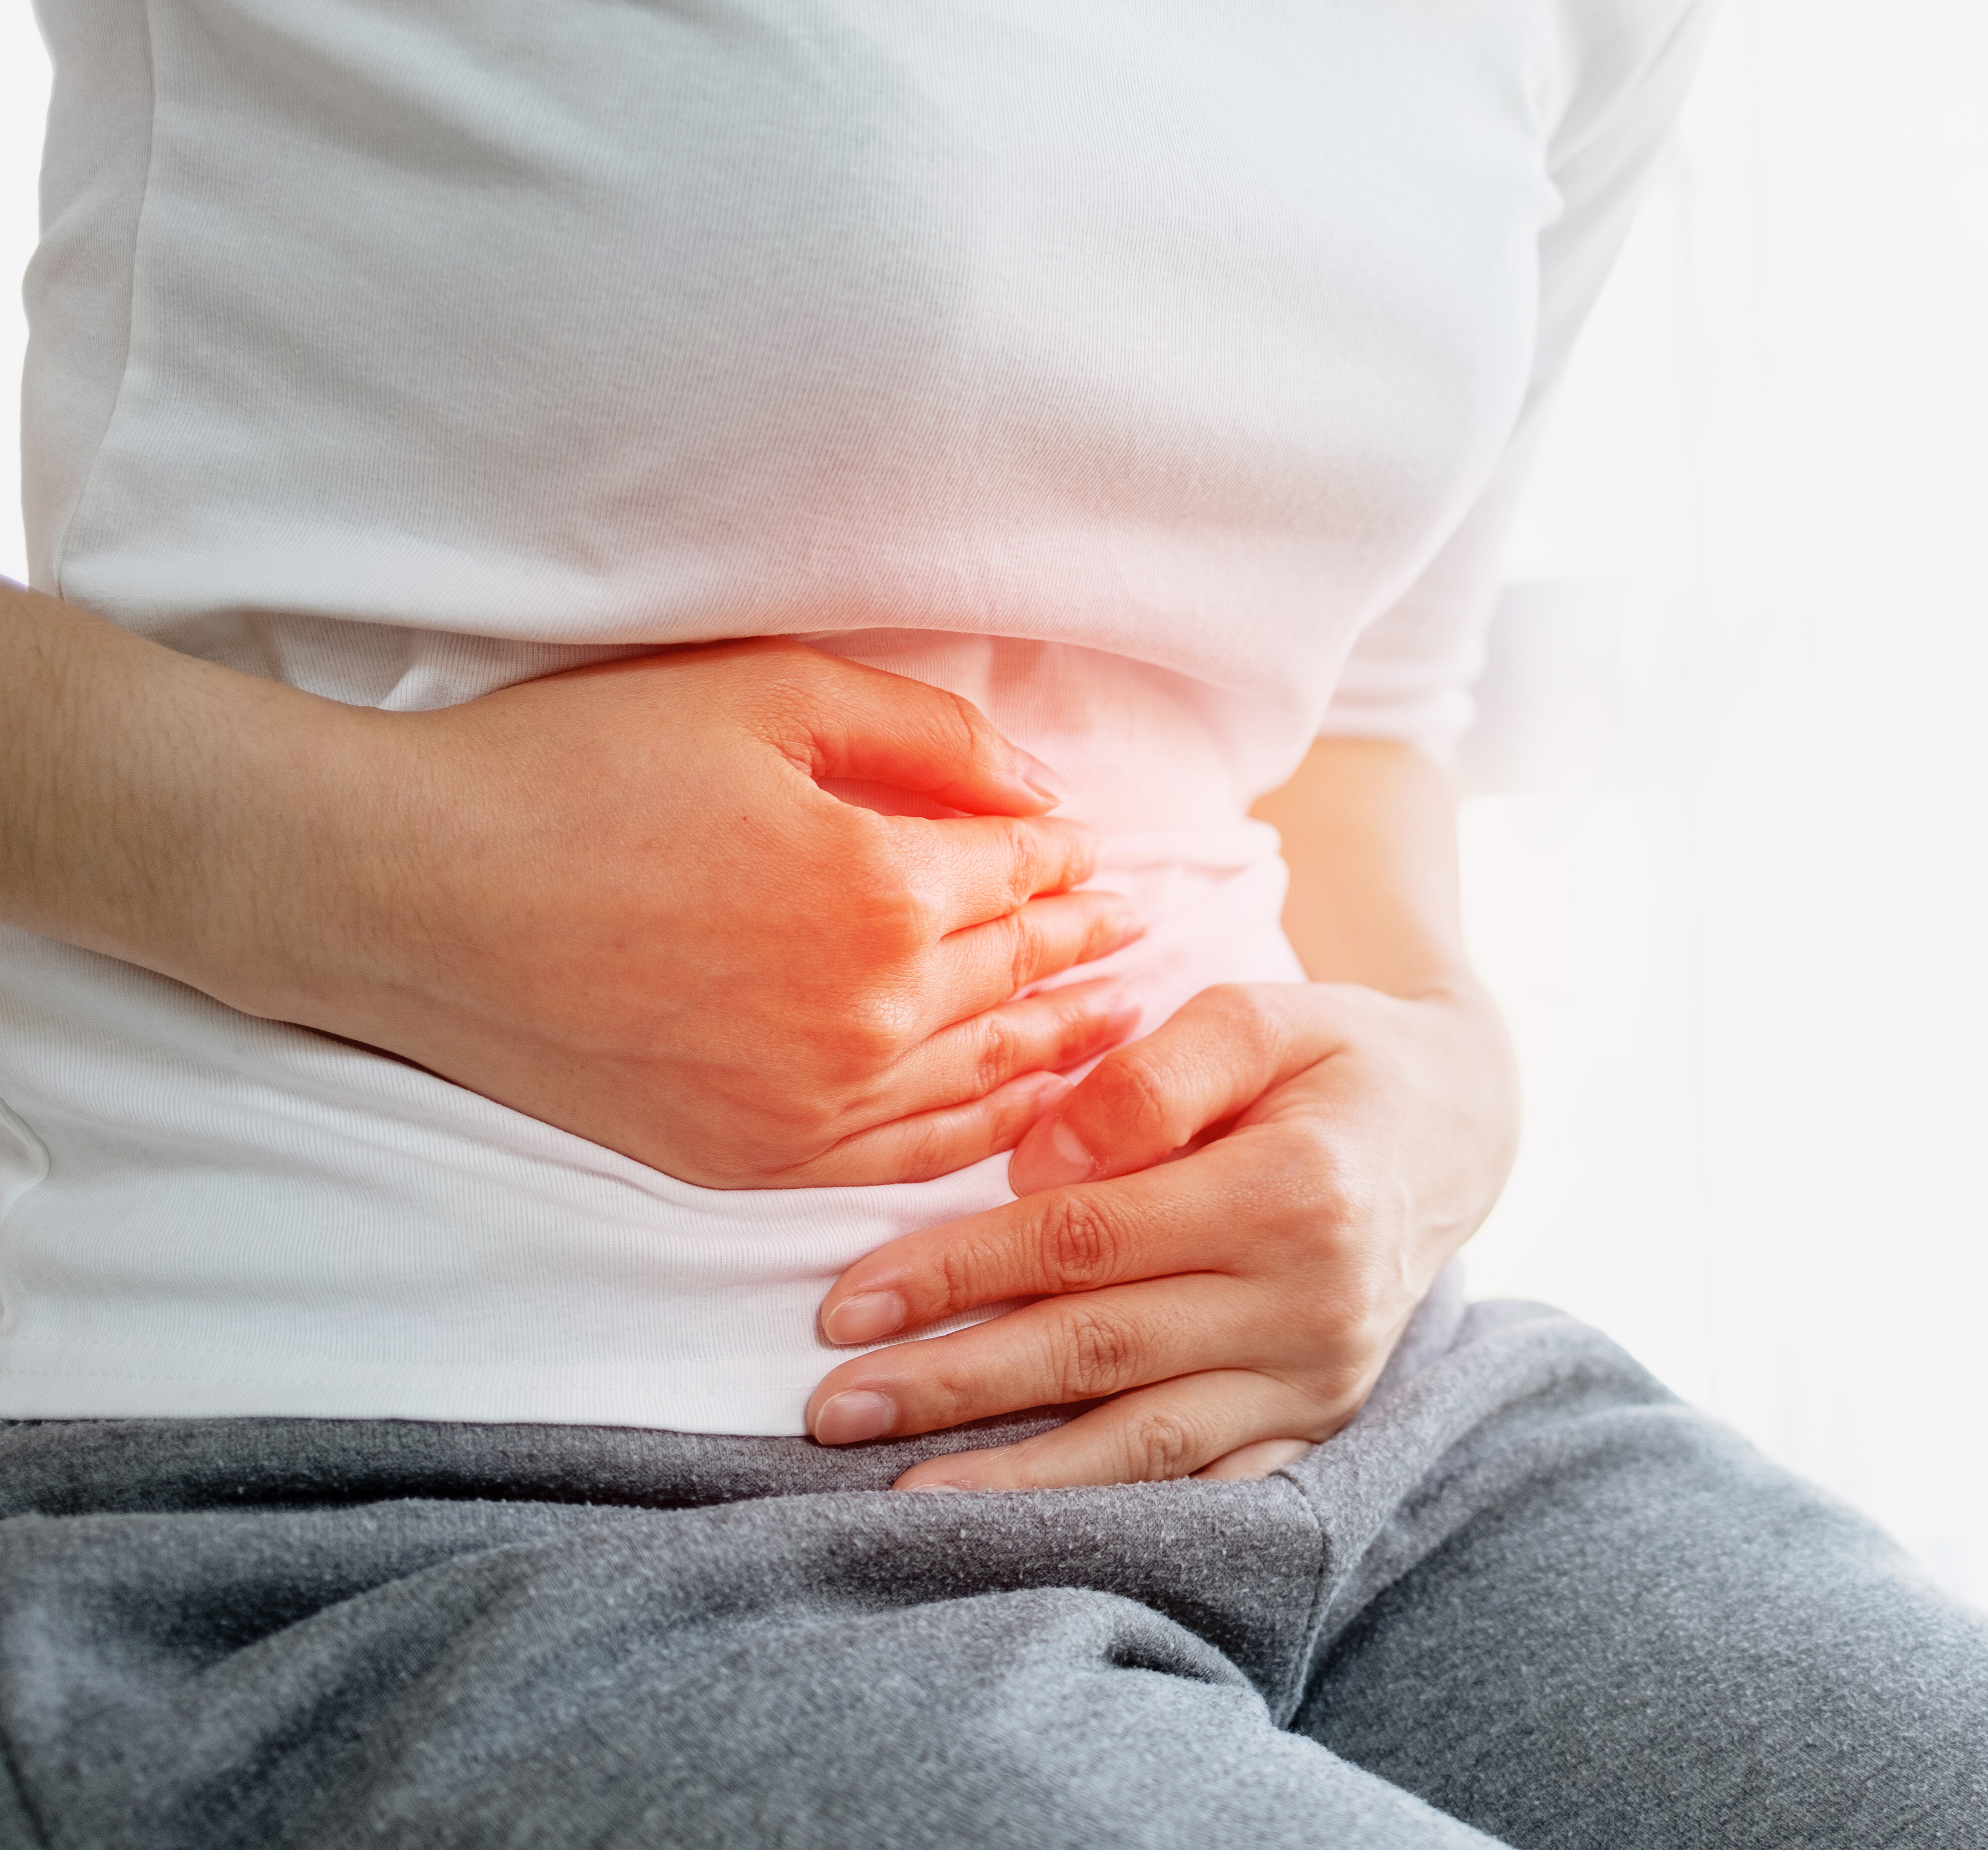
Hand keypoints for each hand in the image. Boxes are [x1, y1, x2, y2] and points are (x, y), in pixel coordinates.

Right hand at [269, 639, 1147, 1187]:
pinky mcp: (749, 1157)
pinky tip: (1022, 1112)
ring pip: (983, 1078)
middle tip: (1134, 931)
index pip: (1019, 875)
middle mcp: (869, 1015)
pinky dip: (983, 1133)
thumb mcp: (767, 695)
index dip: (1067, 859)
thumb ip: (926, 737)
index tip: (1102, 852)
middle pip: (1014, 975)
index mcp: (883, 892)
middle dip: (1083, 946)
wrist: (408, 890)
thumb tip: (1040, 789)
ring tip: (1115, 1020)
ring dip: (1060, 1045)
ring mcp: (810, 1104)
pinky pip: (908, 1159)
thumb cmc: (576, 769)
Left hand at [799, 977, 1519, 1486]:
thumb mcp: (1260, 1012)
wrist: (1460, 1125)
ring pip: (1148, 1441)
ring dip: (1018, 1477)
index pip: (1085, 1240)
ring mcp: (1319, 1372)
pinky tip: (1031, 1536)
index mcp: (1292, 1190)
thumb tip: (1037, 1162)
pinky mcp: (1320, 1416)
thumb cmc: (1335, 1058)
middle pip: (1099, 1350)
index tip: (846, 1299)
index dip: (958, 1272)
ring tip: (901, 1499)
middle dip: (954, 1383)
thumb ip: (1152, 1075)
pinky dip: (1117, 1513)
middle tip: (832, 1406)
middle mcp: (1311, 1298)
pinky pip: (1210, 1483)